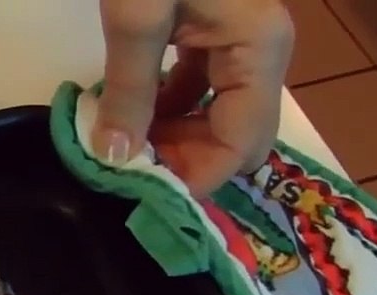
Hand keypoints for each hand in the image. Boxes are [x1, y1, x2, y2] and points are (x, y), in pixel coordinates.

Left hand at [94, 0, 294, 196]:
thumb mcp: (136, 17)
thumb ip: (128, 88)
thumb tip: (115, 158)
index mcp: (259, 49)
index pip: (239, 144)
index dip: (194, 177)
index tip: (142, 195)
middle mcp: (262, 53)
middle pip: (233, 137)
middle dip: (183, 161)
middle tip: (124, 170)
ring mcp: (241, 43)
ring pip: (213, 117)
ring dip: (170, 139)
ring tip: (118, 147)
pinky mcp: (213, 33)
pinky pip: (196, 91)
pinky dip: (165, 110)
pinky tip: (127, 114)